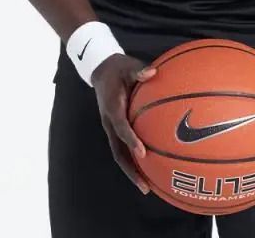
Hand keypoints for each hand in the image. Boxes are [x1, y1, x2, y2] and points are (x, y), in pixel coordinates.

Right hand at [90, 53, 156, 194]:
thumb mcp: (129, 66)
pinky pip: (123, 148)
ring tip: (147, 187)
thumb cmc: (119, 68)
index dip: (131, 140)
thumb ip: (140, 71)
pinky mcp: (115, 128)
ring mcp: (111, 127)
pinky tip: (149, 168)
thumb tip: (152, 72)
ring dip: (131, 171)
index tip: (143, 153)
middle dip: (130, 170)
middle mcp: (109, 122)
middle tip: (145, 186)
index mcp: (112, 107)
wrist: (101, 69)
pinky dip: (133, 160)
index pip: (121, 127)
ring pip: (119, 154)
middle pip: (118, 152)